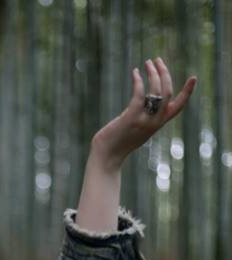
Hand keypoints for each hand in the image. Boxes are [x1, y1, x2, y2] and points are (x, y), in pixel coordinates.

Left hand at [90, 57, 196, 171]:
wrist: (107, 157)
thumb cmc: (117, 143)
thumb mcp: (136, 130)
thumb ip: (143, 118)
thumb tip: (142, 103)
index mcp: (158, 125)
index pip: (178, 107)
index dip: (187, 92)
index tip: (193, 78)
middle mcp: (154, 122)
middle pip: (168, 92)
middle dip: (165, 73)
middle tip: (157, 60)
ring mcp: (143, 120)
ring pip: (157, 91)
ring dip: (153, 73)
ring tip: (148, 63)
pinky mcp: (131, 118)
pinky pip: (139, 94)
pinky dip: (138, 80)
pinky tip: (135, 72)